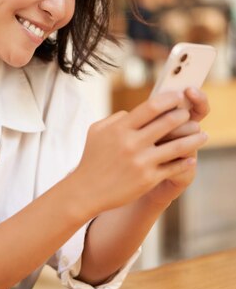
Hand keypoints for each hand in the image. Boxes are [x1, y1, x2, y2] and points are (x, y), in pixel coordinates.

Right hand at [71, 91, 207, 219]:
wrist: (86, 191)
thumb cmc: (91, 159)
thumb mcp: (96, 131)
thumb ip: (116, 118)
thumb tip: (134, 112)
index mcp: (120, 129)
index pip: (151, 107)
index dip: (169, 99)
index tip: (178, 97)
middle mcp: (132, 143)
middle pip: (167, 123)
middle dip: (183, 116)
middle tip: (189, 115)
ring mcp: (142, 162)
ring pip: (177, 146)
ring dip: (193, 139)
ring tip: (202, 135)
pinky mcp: (148, 179)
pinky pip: (173, 167)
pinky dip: (185, 162)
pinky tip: (191, 158)